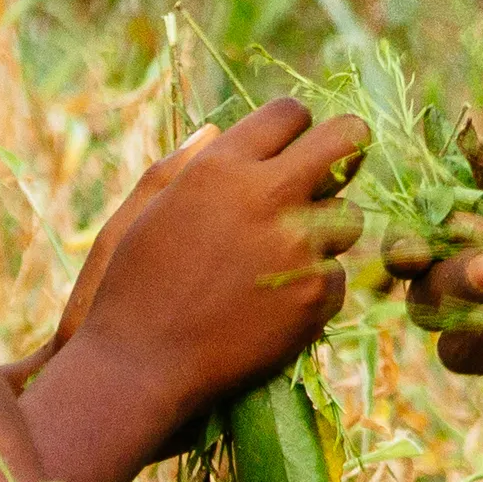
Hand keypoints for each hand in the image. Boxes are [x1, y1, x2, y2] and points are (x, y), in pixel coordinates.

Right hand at [52, 98, 365, 433]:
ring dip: (326, 229)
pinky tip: (274, 303)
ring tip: (285, 255)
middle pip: (345, 141)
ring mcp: (299, 248)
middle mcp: (268, 198)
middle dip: (346, 145)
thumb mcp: (148, 211)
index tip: (293, 143)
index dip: (293, 126)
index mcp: (222, 167)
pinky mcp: (316, 296)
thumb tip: (219, 131)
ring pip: (349, 216)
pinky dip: (314, 286)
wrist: (140, 368)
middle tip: (339, 163)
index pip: (289, 113)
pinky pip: (337, 275)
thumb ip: (190, 165)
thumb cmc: (133, 286)